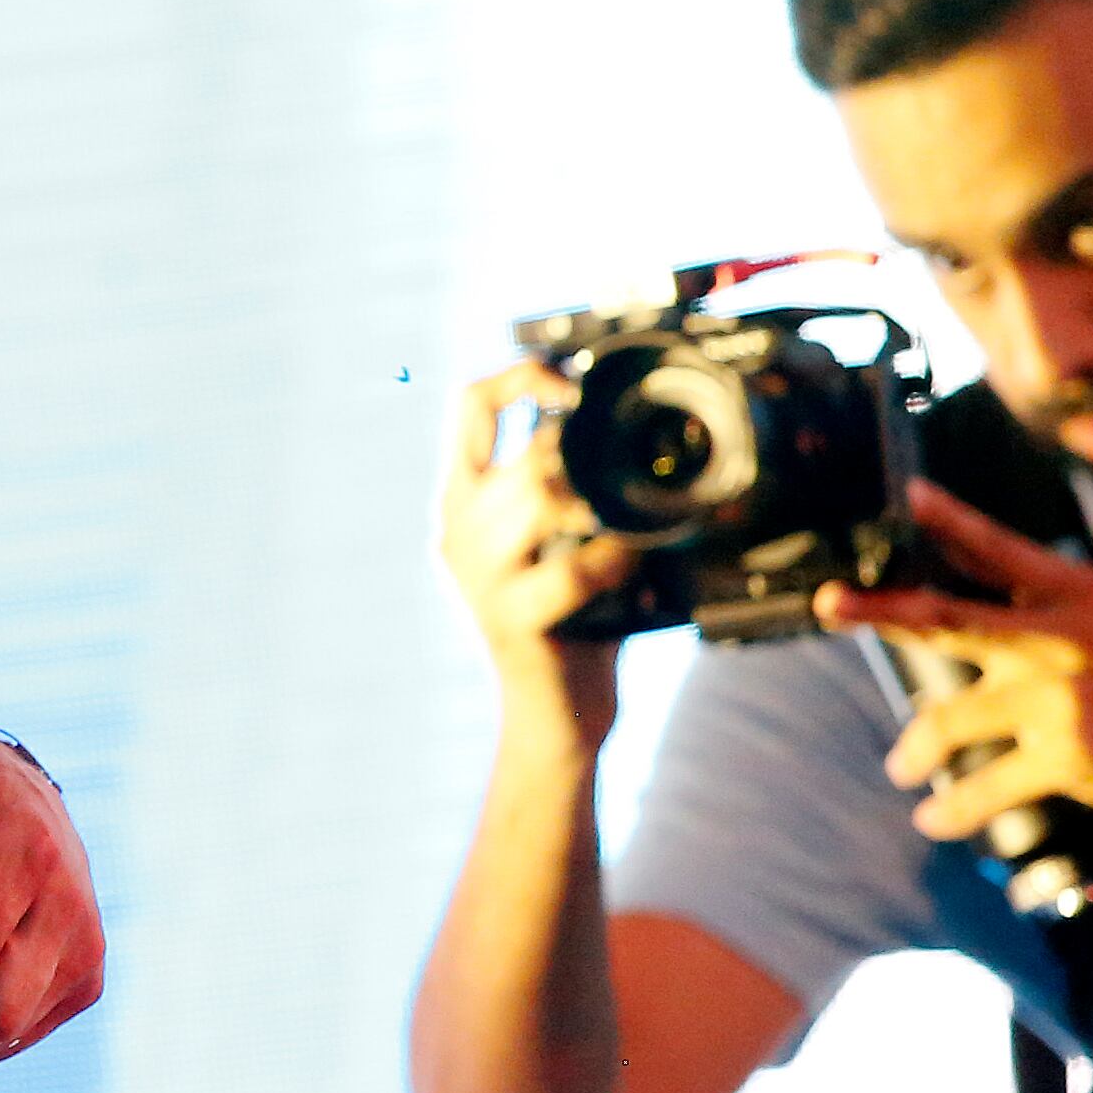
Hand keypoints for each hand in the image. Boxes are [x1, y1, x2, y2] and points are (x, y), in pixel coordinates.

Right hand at [439, 360, 625, 743]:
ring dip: (606, 506)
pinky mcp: (511, 620)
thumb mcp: (557, 540)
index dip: (523, 374)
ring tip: (636, 525)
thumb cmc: (574, 622)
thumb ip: (566, 485)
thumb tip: (621, 427)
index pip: (468, 404)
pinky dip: (617, 560)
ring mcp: (477, 578)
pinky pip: (573, 569)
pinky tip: (634, 566)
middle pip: (524, 452)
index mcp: (462, 500)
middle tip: (631, 482)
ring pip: (541, 498)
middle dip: (588, 460)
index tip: (575, 384)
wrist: (556, 717)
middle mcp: (456, 532)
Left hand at [822, 481, 1092, 856]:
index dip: (952, 519)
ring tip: (902, 767)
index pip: (1003, 550)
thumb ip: (1048, 612)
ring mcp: (1061, 696)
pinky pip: (983, 785)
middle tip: (829, 604)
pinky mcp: (1068, 755)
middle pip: (946, 616)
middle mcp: (1062, 637)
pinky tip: (934, 817)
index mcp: (1081, 597)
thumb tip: (976, 598)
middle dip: (879, 611)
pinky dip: (952, 807)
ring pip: (949, 721)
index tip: (910, 496)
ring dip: (916, 750)